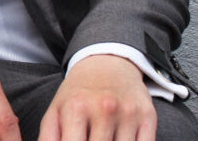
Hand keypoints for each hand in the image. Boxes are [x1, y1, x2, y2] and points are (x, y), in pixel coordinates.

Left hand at [38, 54, 153, 140]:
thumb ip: (48, 137)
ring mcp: (128, 113)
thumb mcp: (56, 110)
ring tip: (101, 138)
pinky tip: (119, 140)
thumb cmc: (78, 94)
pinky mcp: (148, 117)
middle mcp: (104, 108)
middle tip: (86, 140)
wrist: (107, 64)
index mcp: (76, 107)